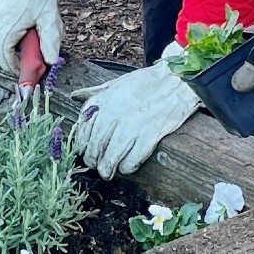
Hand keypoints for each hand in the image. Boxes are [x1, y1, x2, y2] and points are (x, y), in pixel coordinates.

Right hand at [0, 0, 63, 77]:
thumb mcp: (50, 18)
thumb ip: (49, 41)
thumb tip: (50, 61)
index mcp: (9, 25)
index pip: (4, 54)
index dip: (13, 65)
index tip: (24, 69)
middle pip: (2, 48)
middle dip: (15, 56)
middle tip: (31, 56)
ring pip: (2, 39)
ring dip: (14, 43)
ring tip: (30, 35)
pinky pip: (2, 29)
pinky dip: (12, 33)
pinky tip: (24, 27)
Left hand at [68, 47, 200, 178]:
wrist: (178, 80)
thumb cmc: (147, 82)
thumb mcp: (117, 82)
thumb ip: (96, 91)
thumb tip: (75, 96)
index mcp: (105, 99)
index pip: (84, 126)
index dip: (81, 142)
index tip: (81, 151)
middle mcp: (115, 112)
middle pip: (96, 143)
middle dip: (93, 158)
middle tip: (95, 166)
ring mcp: (133, 124)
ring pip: (111, 154)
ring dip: (107, 167)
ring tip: (107, 173)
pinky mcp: (150, 134)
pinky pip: (133, 157)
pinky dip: (128, 166)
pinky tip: (127, 168)